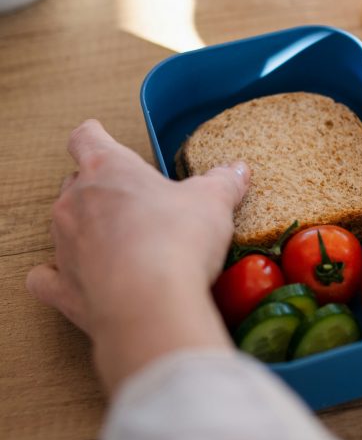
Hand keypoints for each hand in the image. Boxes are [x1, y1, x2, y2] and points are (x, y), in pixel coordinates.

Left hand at [26, 120, 249, 393]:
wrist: (151, 303)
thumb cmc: (177, 240)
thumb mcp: (213, 202)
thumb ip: (222, 182)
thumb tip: (237, 170)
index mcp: (109, 169)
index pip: (87, 138)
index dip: (95, 136)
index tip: (101, 137)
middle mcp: (76, 202)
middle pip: (75, 183)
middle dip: (98, 189)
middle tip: (132, 202)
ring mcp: (64, 245)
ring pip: (63, 226)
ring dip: (85, 230)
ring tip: (118, 243)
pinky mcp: (62, 287)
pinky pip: (47, 278)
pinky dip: (58, 276)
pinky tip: (76, 279)